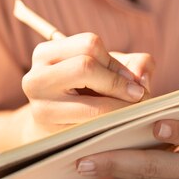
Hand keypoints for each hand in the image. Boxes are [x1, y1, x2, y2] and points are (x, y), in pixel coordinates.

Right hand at [22, 32, 153, 136]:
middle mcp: (35, 77)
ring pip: (90, 104)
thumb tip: (142, 78)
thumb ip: (135, 64)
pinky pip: (91, 129)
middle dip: (118, 82)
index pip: (88, 45)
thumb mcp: (107, 70)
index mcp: (45, 53)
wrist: (55, 129)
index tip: (132, 79)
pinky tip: (121, 125)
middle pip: (85, 66)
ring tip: (135, 111)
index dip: (115, 62)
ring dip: (121, 108)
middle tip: (139, 95)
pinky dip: (112, 126)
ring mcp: (39, 108)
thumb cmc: (87, 92)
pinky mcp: (50, 134)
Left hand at [76, 102, 178, 178]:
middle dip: (119, 162)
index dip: (177, 132)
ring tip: (83, 163)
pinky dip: (124, 173)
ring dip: (113, 170)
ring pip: (148, 178)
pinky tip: (99, 166)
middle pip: (158, 167)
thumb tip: (137, 94)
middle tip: (85, 160)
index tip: (156, 126)